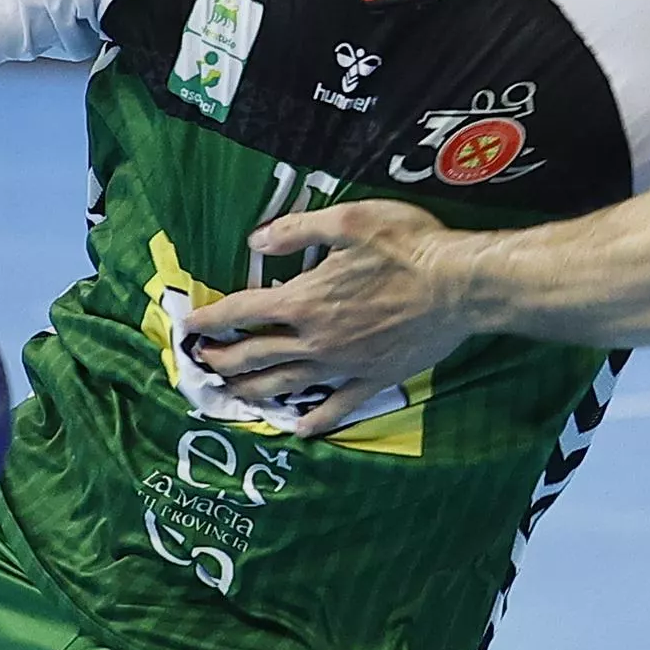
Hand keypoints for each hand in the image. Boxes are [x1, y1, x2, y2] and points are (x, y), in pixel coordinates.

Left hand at [175, 199, 461, 435]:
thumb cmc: (408, 247)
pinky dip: (314, 421)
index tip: (189, 326)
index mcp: (304, 300)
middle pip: (254, 355)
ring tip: (231, 394)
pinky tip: (299, 429)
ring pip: (285, 385)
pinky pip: (336, 407)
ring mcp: (343, 365)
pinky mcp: (373, 380)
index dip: (210, 318)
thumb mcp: (350, 220)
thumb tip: (256, 239)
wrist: (460, 287)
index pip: (242, 311)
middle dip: (221, 360)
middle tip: (202, 363)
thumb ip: (298, 230)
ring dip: (251, 391)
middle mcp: (316, 339)